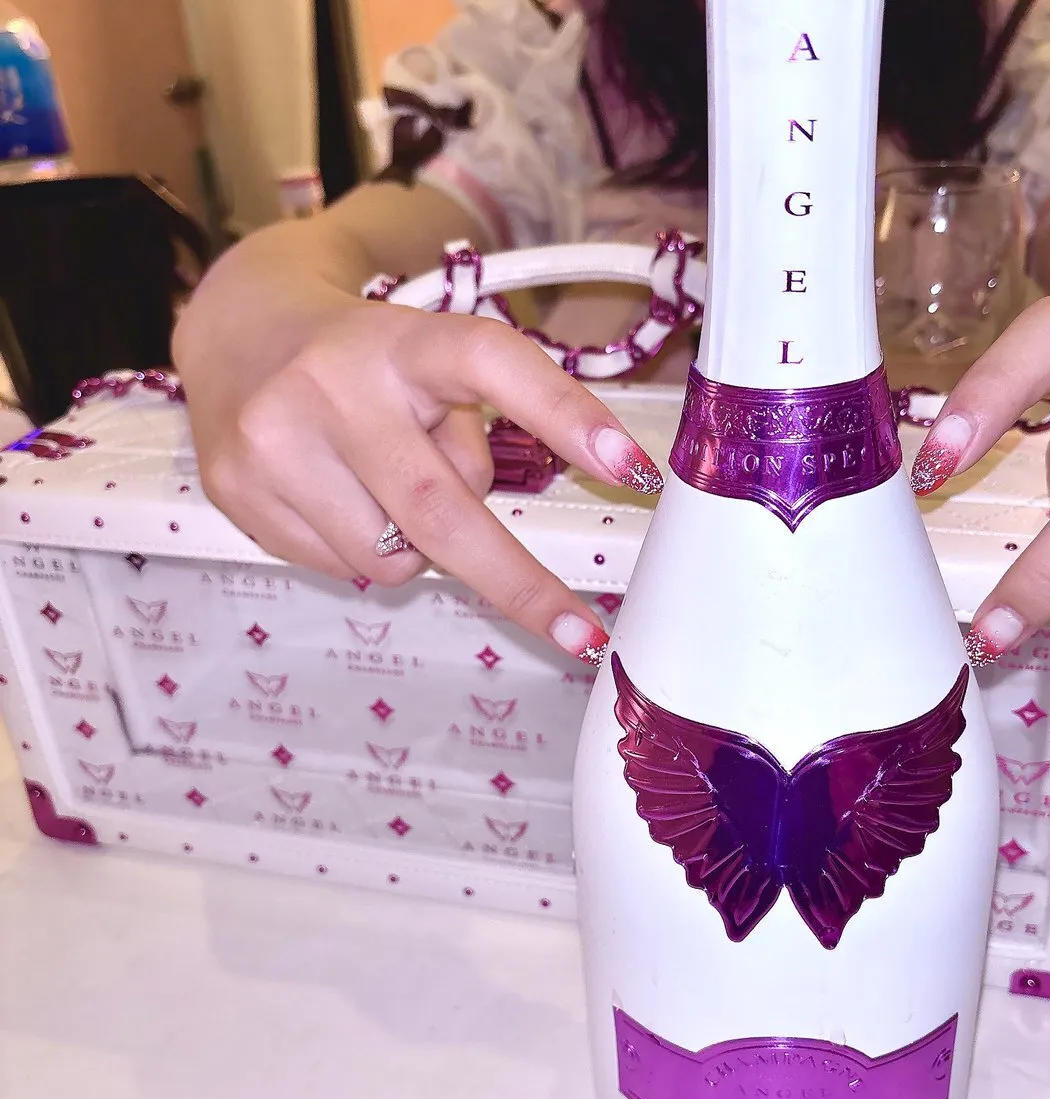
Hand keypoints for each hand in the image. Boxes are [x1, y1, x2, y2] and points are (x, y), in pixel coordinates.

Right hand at [188, 301, 662, 664]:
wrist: (237, 335)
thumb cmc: (362, 362)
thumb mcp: (423, 364)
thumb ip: (465, 433)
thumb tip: (504, 537)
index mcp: (402, 341)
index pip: (492, 363)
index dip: (566, 416)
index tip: (634, 469)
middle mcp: (334, 384)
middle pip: (442, 509)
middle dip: (519, 585)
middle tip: (580, 633)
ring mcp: (276, 440)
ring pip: (393, 556)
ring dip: (421, 550)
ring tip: (389, 490)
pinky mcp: (237, 490)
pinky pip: (341, 566)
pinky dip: (364, 552)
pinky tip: (336, 497)